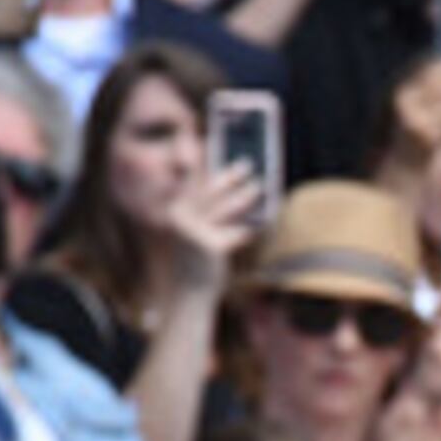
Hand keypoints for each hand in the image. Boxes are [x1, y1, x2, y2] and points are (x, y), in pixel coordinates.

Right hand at [166, 161, 262, 287]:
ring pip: (227, 207)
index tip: (210, 144)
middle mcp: (181, 219)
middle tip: (247, 164)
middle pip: (210, 189)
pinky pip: (239, 232)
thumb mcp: (196, 235)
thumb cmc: (195, 264)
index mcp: (175, 212)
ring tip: (261, 187)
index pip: (191, 181)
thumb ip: (207, 214)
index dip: (201, 163)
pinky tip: (265, 222)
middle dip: (230, 175)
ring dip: (247, 195)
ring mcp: (195, 232)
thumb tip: (233, 193)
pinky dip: (253, 227)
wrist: (188, 296)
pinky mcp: (211, 247)